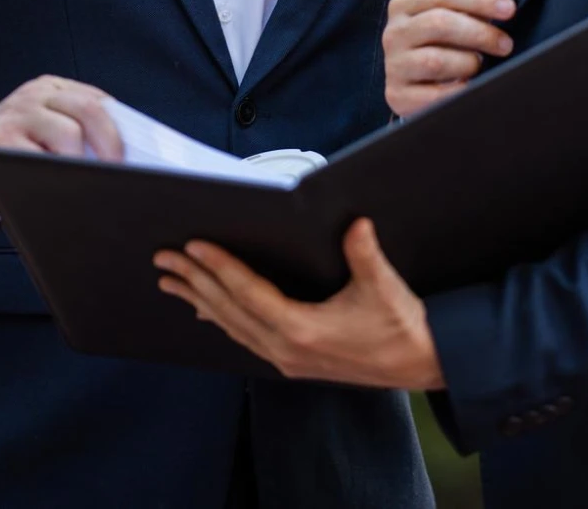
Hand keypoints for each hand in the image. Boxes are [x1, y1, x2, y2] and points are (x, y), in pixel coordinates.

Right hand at [0, 75, 123, 210]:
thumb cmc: (10, 152)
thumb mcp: (43, 129)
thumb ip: (75, 132)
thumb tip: (125, 160)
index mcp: (53, 89)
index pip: (99, 101)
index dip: (122, 129)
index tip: (139, 157)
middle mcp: (36, 95)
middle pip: (90, 111)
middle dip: (112, 144)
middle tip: (121, 174)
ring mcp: (15, 114)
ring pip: (68, 134)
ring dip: (86, 164)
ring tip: (95, 186)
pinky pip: (36, 158)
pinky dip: (54, 177)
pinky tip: (62, 191)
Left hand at [154, 219, 444, 389]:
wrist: (422, 364)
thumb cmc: (402, 326)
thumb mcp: (383, 287)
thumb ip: (364, 253)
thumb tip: (354, 223)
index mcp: (303, 330)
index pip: (249, 292)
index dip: (219, 267)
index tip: (194, 247)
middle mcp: (287, 348)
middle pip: (229, 310)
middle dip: (194, 282)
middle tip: (164, 259)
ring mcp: (288, 358)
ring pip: (232, 325)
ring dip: (200, 300)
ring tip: (172, 282)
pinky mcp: (294, 360)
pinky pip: (246, 337)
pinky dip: (223, 317)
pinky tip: (209, 309)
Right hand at [382, 0, 514, 117]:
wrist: (424, 83)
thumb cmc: (449, 39)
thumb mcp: (465, 11)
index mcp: (404, 4)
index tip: (510, 9)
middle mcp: (392, 33)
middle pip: (439, 24)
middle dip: (480, 33)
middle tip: (506, 44)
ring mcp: (393, 65)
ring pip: (435, 61)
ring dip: (468, 63)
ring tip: (481, 65)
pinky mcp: (397, 96)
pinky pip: (432, 96)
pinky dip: (457, 91)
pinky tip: (469, 87)